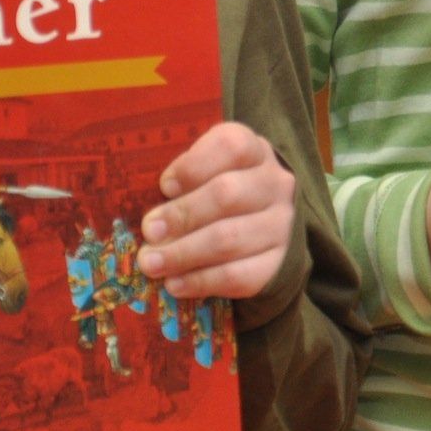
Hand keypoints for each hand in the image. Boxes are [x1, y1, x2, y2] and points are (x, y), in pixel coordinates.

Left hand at [138, 122, 296, 299]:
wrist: (264, 227)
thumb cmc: (219, 191)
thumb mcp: (206, 172)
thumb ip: (181, 182)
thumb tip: (149, 216)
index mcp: (255, 151)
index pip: (232, 146)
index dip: (194, 165)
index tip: (165, 185)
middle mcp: (274, 184)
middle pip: (227, 194)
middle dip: (182, 214)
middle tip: (149, 230)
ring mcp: (281, 225)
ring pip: (229, 239)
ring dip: (183, 253)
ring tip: (150, 262)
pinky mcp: (278, 265)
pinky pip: (237, 275)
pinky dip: (200, 281)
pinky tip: (174, 284)